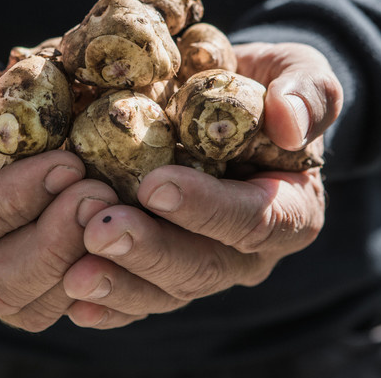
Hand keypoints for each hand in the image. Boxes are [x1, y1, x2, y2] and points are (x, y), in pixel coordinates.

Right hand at [0, 30, 117, 330]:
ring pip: (26, 306)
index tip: (67, 164)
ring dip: (76, 265)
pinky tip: (117, 238)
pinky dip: (88, 280)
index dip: (11, 201)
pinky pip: (49, 304)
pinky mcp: (10, 285)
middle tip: (101, 196)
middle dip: (53, 244)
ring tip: (115, 212)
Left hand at [62, 42, 341, 327]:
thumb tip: (289, 123)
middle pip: (204, 267)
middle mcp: (248, 252)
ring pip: (166, 293)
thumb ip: (308, 92)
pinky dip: (107, 306)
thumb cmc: (264, 88)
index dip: (206, 208)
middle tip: (100, 231)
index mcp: (290, 209)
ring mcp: (204, 268)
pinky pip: (138, 301)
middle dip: (150, 252)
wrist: (223, 110)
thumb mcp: (299, 73)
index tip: (155, 185)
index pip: (255, 219)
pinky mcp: (165, 276)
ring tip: (75, 274)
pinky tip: (72, 302)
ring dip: (120, 285)